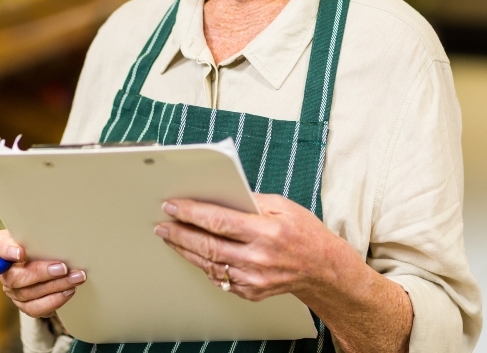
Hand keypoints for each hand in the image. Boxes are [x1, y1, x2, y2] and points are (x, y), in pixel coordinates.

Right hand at [0, 229, 86, 317]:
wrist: (53, 259)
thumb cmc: (44, 242)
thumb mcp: (41, 233)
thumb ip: (41, 234)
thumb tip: (58, 235)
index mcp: (3, 246)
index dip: (5, 250)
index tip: (21, 252)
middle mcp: (4, 271)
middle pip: (15, 276)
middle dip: (41, 273)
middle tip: (63, 268)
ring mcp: (13, 290)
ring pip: (28, 293)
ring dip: (55, 286)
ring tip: (75, 279)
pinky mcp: (25, 305)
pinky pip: (36, 308)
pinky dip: (54, 300)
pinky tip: (69, 291)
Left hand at [154, 193, 355, 302]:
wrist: (323, 270)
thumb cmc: (305, 233)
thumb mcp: (283, 206)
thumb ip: (251, 200)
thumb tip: (220, 194)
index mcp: (266, 231)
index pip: (219, 221)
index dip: (191, 213)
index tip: (172, 206)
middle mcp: (258, 258)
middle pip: (207, 245)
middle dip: (179, 233)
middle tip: (162, 223)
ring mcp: (253, 279)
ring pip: (208, 264)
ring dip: (185, 250)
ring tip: (170, 236)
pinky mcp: (250, 292)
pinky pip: (219, 278)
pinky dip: (203, 264)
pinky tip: (193, 253)